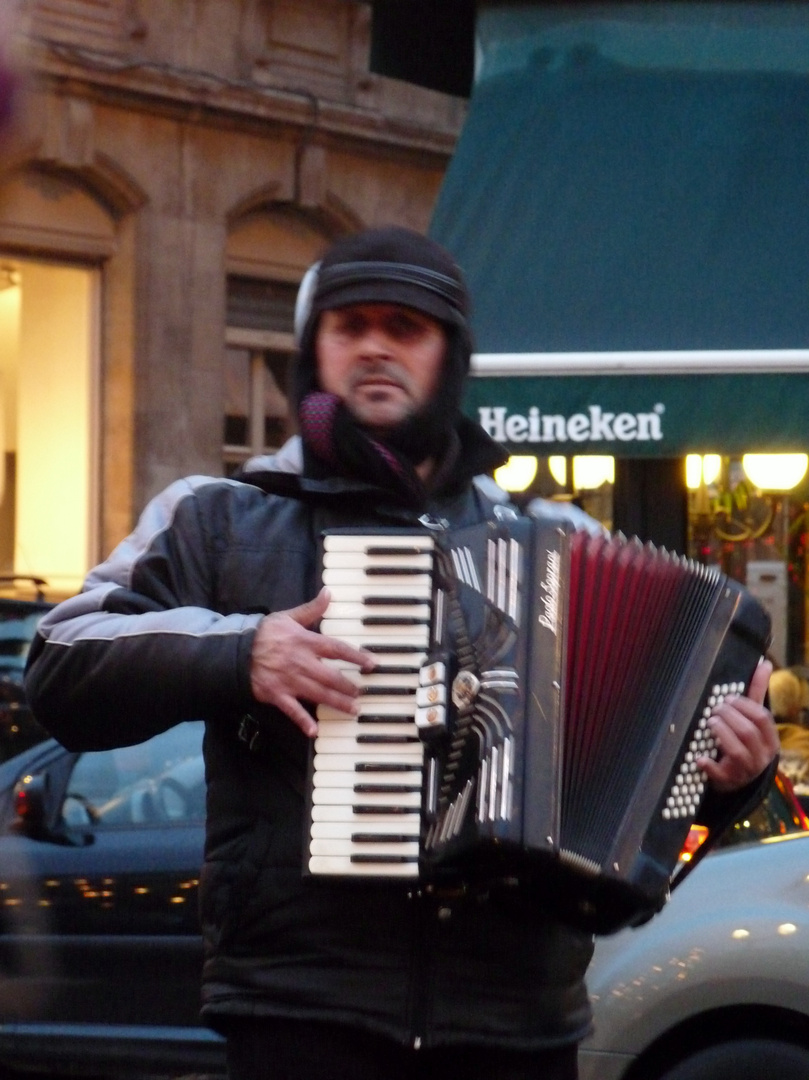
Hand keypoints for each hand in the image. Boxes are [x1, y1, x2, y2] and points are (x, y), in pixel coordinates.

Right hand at [250, 587, 375, 737]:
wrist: (235, 650)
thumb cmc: (264, 633)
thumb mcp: (288, 616)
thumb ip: (311, 609)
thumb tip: (328, 593)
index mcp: (305, 642)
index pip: (337, 649)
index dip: (356, 656)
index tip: (372, 663)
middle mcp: (301, 663)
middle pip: (332, 676)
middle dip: (349, 686)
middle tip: (362, 692)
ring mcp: (289, 681)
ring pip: (318, 694)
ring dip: (337, 703)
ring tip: (353, 710)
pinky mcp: (277, 695)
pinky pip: (292, 710)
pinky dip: (303, 721)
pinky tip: (314, 731)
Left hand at [698, 659, 778, 792]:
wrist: (739, 778)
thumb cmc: (746, 742)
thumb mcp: (753, 719)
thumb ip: (757, 693)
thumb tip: (765, 663)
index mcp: (770, 740)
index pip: (763, 718)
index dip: (744, 705)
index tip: (727, 697)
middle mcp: (762, 756)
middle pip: (748, 732)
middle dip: (730, 717)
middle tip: (715, 709)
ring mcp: (746, 770)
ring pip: (737, 751)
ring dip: (722, 733)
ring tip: (710, 722)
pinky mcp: (729, 781)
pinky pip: (720, 774)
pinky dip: (709, 765)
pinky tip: (699, 757)